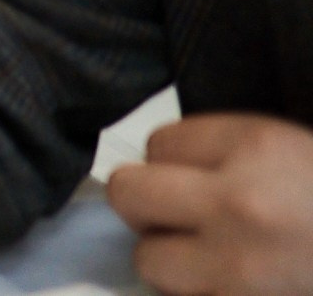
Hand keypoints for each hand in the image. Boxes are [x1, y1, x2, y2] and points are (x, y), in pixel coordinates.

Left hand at [109, 113, 312, 294]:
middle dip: (147, 205)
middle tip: (181, 218)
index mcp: (255, 147)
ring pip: (148, 260)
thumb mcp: (296, 152)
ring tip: (214, 260)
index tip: (200, 177)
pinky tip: (234, 286)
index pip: (158, 144)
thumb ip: (229, 154)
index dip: (174, 162)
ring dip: (172, 262)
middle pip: (128, 194)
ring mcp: (237, 267)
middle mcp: (236, 203)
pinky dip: (200, 293)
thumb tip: (167, 169)